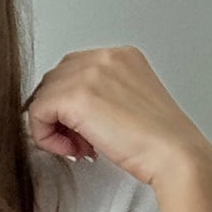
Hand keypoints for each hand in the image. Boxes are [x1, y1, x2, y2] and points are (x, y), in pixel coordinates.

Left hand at [24, 45, 211, 188]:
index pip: (72, 71)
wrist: (175, 156)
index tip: (87, 131)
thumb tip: (65, 111)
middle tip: (80, 142)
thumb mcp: (129, 104)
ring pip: (42, 96)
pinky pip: (37, 113)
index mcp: (122, 56)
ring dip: (53, 127)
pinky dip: (46, 136)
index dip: (71, 106)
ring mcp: (90, 72)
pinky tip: (73, 150)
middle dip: (60, 115)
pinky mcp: (76, 96)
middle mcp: (105, 56)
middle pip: (54, 81)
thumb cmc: (160, 141)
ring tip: (80, 148)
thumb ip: (100, 96)